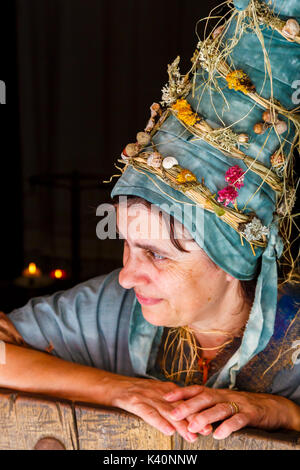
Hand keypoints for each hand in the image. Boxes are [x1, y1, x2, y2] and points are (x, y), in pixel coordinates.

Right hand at [111, 377, 198, 442]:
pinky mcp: (135, 403)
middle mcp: (159, 392)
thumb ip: (169, 402)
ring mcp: (147, 396)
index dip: (197, 413)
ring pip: (166, 412)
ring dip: (180, 424)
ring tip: (191, 436)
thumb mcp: (155, 393)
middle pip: (178, 407)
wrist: (113, 385)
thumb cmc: (135, 392)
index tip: (209, 423)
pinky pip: (149, 414)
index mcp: (165, 389)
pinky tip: (168, 431)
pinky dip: (159, 422)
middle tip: (206, 431)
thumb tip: (185, 415)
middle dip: (193, 419)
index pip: (184, 402)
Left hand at [163, 385, 292, 439]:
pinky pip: (238, 420)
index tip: (165, 396)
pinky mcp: (250, 414)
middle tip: (173, 414)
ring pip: (219, 408)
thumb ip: (207, 406)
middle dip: (188, 405)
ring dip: (204, 417)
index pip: (196, 389)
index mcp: (217, 393)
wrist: (271, 407)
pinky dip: (227, 426)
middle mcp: (225, 396)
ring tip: (192, 427)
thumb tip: (184, 412)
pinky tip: (218, 435)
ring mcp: (238, 404)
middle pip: (205, 397)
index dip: (181, 392)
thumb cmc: (242, 406)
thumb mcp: (223, 403)